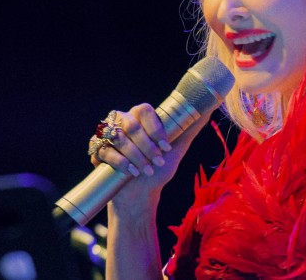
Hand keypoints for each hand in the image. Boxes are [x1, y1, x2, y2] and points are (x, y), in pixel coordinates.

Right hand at [90, 104, 210, 210]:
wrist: (140, 194)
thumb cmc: (158, 169)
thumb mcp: (176, 150)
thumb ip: (189, 128)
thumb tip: (208, 110)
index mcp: (141, 116)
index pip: (145, 110)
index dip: (156, 129)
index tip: (166, 148)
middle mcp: (122, 121)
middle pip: (131, 124)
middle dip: (146, 147)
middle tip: (157, 162)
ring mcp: (107, 135)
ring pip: (118, 138)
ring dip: (135, 156)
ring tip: (146, 171)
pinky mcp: (96, 150)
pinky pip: (105, 151)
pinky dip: (121, 162)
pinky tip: (131, 172)